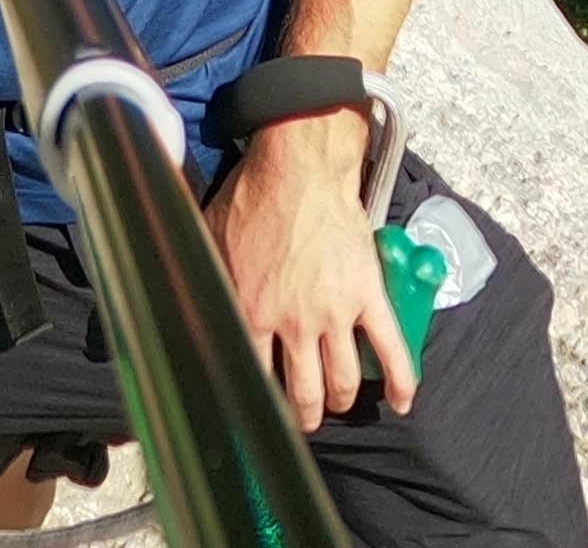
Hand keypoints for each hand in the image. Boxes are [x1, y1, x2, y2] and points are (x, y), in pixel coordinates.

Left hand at [205, 111, 411, 428]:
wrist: (301, 167)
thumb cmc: (254, 194)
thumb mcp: (212, 238)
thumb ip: (206, 275)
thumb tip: (184, 287)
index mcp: (254, 312)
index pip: (256, 377)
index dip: (260, 400)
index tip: (261, 411)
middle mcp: (295, 323)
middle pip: (304, 392)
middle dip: (305, 415)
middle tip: (305, 420)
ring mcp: (336, 312)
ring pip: (344, 379)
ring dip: (342, 398)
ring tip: (340, 402)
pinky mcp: (368, 295)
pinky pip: (392, 347)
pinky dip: (402, 380)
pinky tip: (403, 402)